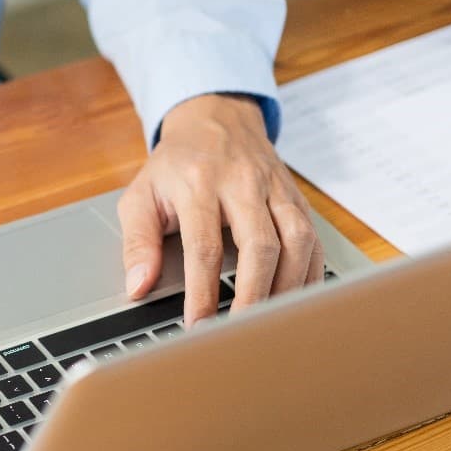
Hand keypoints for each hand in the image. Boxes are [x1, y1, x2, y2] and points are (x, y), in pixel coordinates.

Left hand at [117, 94, 323, 326]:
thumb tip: (138, 286)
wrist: (214, 118)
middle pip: (260, 245)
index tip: (198, 325)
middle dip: (253, 295)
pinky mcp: (297, 197)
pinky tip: (296, 300)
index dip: (203, 291)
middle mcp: (243, 183)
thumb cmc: (174, 165)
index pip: (204, 246)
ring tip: (271, 323)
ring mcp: (276, 189)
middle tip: (240, 332)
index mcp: (198, 184)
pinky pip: (314, 238)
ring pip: (297, 240)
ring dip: (287, 287)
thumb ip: (137, 243)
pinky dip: (309, 274)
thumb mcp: (140, 195)